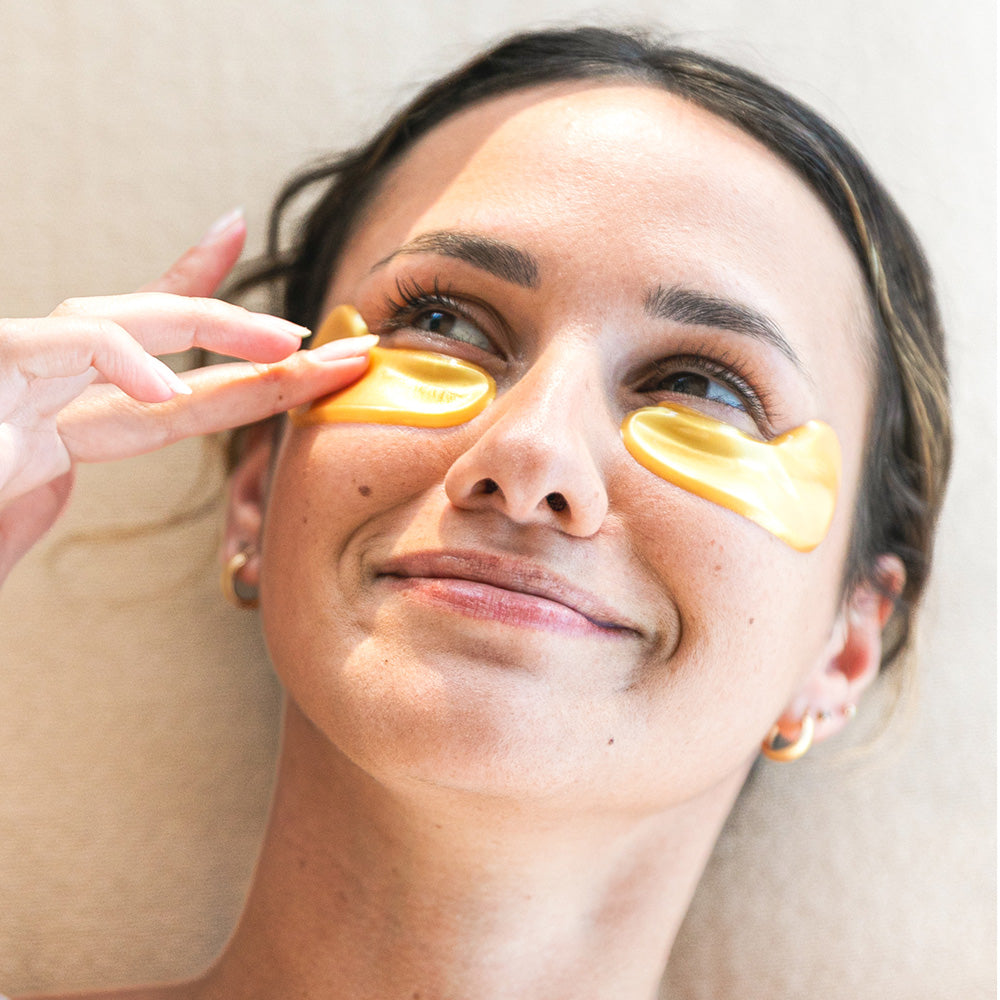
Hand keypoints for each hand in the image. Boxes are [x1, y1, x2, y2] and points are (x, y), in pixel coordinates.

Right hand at [0, 211, 373, 581]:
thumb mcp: (15, 509)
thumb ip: (54, 480)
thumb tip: (106, 450)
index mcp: (58, 423)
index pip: (150, 363)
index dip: (206, 314)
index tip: (245, 250)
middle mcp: (33, 391)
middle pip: (152, 338)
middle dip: (249, 336)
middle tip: (329, 340)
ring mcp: (3, 383)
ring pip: (112, 322)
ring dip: (210, 326)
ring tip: (288, 350)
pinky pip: (56, 350)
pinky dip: (117, 358)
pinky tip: (168, 387)